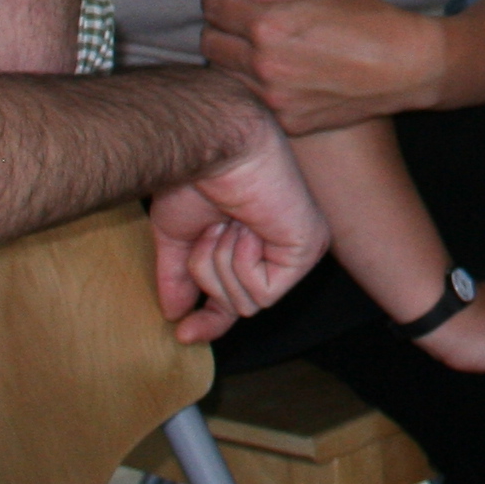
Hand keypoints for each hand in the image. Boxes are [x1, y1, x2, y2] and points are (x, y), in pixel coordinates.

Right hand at [149, 110, 330, 344]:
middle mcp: (283, 246)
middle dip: (209, 272)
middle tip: (214, 227)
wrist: (210, 148)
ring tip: (228, 220)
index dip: (211, 322)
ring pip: (247, 303)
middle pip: (237, 306)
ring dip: (221, 262)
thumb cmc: (194, 177)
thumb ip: (178, 276)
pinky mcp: (309, 249)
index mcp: (253, 243)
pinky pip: (264, 292)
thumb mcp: (177, 235)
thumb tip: (174, 313)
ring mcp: (300, 249)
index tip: (183, 335)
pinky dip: (242, 263)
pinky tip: (246, 228)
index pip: (237, 299)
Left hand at [202, 0, 451, 133]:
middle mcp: (264, 64)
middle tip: (244, 22)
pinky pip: (256, 99)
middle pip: (210, 43)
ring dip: (239, 59)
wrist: (408, 67)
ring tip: (271, 48)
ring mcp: (275, 98)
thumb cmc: (367, 19)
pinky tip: (290, 74)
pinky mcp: (288, 121)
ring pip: (227, 74)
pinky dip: (263, 85)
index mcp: (269, 25)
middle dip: (221, 28)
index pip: (212, 9)